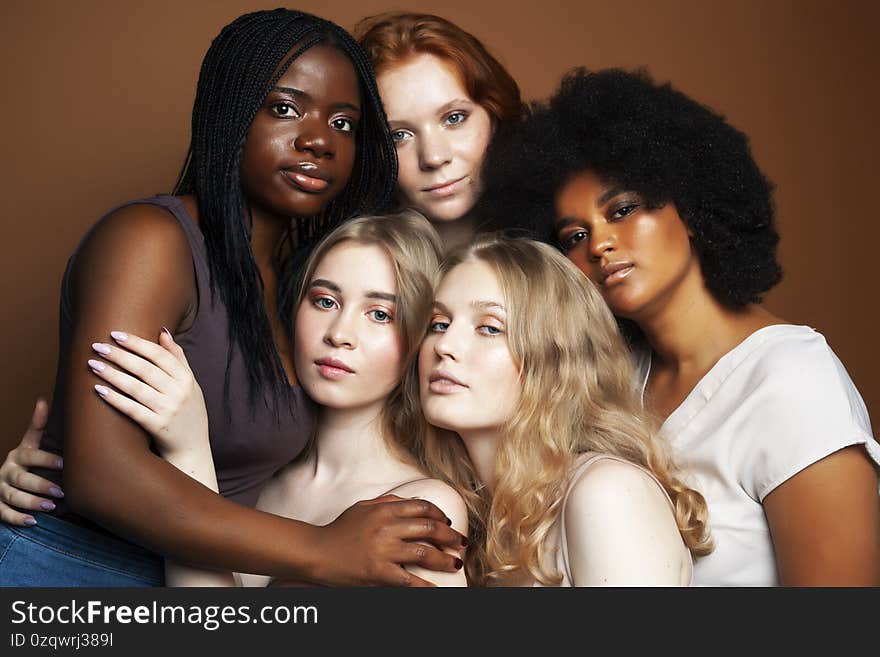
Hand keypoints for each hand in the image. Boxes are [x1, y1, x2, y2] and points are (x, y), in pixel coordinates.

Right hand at [0, 398, 64, 525]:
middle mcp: (7, 471)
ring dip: (31, 503)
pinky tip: (32, 522)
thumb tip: (43, 400)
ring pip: (12, 497)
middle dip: (40, 485)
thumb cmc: (27, 462)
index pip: (30, 455)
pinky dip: (17, 518)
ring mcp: (0, 489)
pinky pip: (3, 514)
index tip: (64, 464)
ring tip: (51, 507)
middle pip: (21, 479)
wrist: (6, 483)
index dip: (46, 459)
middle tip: (62, 491)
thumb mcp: (31, 444)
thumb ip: (38, 426)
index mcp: (18, 455)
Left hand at [89, 329, 207, 458]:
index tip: (116, 335)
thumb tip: (162, 332)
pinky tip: (99, 389)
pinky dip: (115, 399)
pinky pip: (132, 409)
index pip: (160, 355)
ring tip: (93, 364)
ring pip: (136, 387)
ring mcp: (168, 410)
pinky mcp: (157, 426)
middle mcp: (179, 393)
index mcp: (187, 379)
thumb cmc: (189, 412)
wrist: (193, 449)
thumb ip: (178, 358)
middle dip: (119, 355)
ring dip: (112, 374)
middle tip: (97, 346)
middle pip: (145, 368)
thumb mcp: (191, 384)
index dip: (137, 343)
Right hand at [311, 495, 467, 586]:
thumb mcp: (363, 508)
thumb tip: (414, 502)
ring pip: (424, 552)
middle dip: (450, 536)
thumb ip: (388, 502)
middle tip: (462, 543)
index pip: (422, 507)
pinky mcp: (378, 572)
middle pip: (429, 528)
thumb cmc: (340, 530)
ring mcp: (383, 550)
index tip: (448, 523)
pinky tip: (435, 588)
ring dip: (444, 559)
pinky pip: (408, 579)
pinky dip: (425, 585)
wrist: (317, 552)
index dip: (440, 515)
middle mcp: (387, 527)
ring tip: (455, 563)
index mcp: (384, 509)